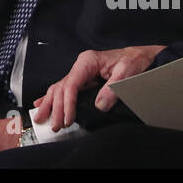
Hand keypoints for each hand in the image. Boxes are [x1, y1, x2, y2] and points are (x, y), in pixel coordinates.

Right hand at [31, 45, 163, 131]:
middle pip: (62, 87)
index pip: (71, 84)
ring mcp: (81, 72)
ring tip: (41, 117)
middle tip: (56, 125)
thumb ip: (112, 89)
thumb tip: (99, 105)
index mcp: (88, 61)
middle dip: (56, 107)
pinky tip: (43, 103)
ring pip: (59, 88)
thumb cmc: (134, 61)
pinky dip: (52, 97)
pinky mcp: (83, 79)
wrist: (140, 57)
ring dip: (50, 104)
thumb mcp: (127, 73)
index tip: (67, 118)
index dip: (67, 103)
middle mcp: (81, 66)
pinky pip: (64, 89)